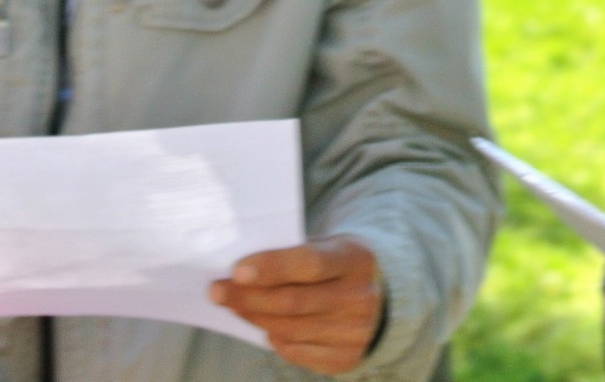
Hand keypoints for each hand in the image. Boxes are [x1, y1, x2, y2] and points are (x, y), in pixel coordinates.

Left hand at [209, 235, 383, 374]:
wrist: (388, 296)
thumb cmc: (341, 264)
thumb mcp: (329, 246)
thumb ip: (294, 254)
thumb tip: (242, 271)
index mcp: (355, 260)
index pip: (310, 264)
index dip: (272, 267)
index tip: (237, 271)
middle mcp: (359, 298)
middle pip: (292, 302)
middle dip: (248, 297)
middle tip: (217, 291)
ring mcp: (355, 333)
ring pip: (289, 329)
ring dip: (254, 317)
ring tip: (234, 305)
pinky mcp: (346, 358)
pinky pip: (297, 352)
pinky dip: (275, 338)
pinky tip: (265, 325)